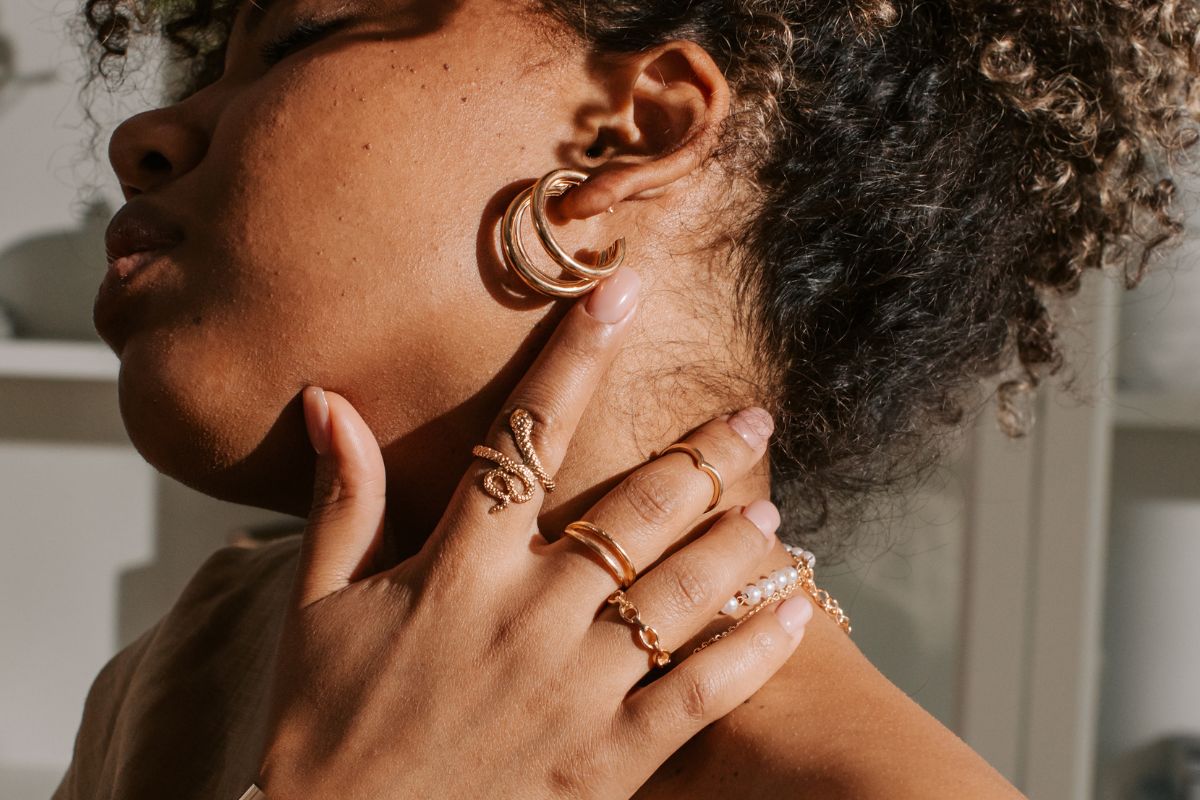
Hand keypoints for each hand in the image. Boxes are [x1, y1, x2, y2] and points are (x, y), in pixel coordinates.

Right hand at [256, 268, 813, 798]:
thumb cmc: (324, 725)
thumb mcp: (316, 606)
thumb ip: (341, 501)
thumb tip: (329, 399)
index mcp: (458, 567)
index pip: (525, 437)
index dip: (575, 356)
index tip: (622, 292)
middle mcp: (529, 612)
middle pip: (636, 508)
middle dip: (703, 456)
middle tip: (755, 421)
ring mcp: (576, 685)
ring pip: (683, 590)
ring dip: (739, 540)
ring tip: (776, 512)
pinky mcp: (609, 757)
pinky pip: (700, 691)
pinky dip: (756, 647)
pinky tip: (796, 610)